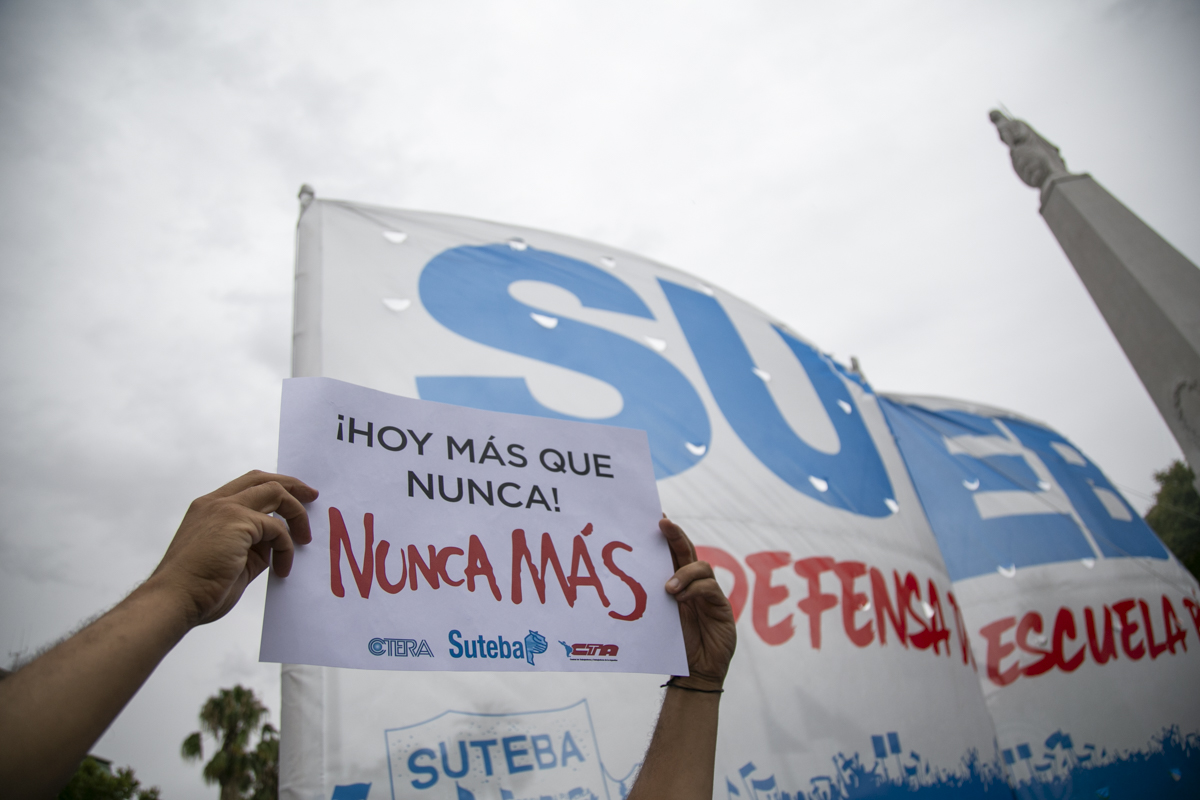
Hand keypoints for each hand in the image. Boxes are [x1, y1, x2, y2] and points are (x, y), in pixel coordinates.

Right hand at [147, 470, 317, 626]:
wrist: (173, 601)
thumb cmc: (198, 589)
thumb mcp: (232, 560)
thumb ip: (253, 546)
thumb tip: (276, 543)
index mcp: (208, 509)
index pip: (247, 485)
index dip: (275, 487)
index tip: (296, 496)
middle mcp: (215, 503)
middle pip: (263, 479)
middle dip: (293, 485)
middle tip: (313, 497)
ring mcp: (225, 509)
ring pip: (275, 493)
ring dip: (296, 514)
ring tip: (304, 539)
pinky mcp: (236, 522)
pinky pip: (277, 529)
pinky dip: (286, 548)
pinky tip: (282, 569)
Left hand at [661, 517, 735, 691]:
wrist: (695, 671)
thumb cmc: (674, 643)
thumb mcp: (659, 616)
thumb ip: (652, 597)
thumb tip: (625, 578)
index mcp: (677, 580)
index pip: (671, 551)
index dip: (665, 533)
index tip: (655, 515)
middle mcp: (693, 582)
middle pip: (686, 550)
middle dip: (675, 535)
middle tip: (662, 523)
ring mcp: (709, 592)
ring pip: (700, 566)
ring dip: (683, 573)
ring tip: (667, 589)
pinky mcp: (721, 606)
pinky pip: (709, 588)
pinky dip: (694, 589)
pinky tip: (680, 599)